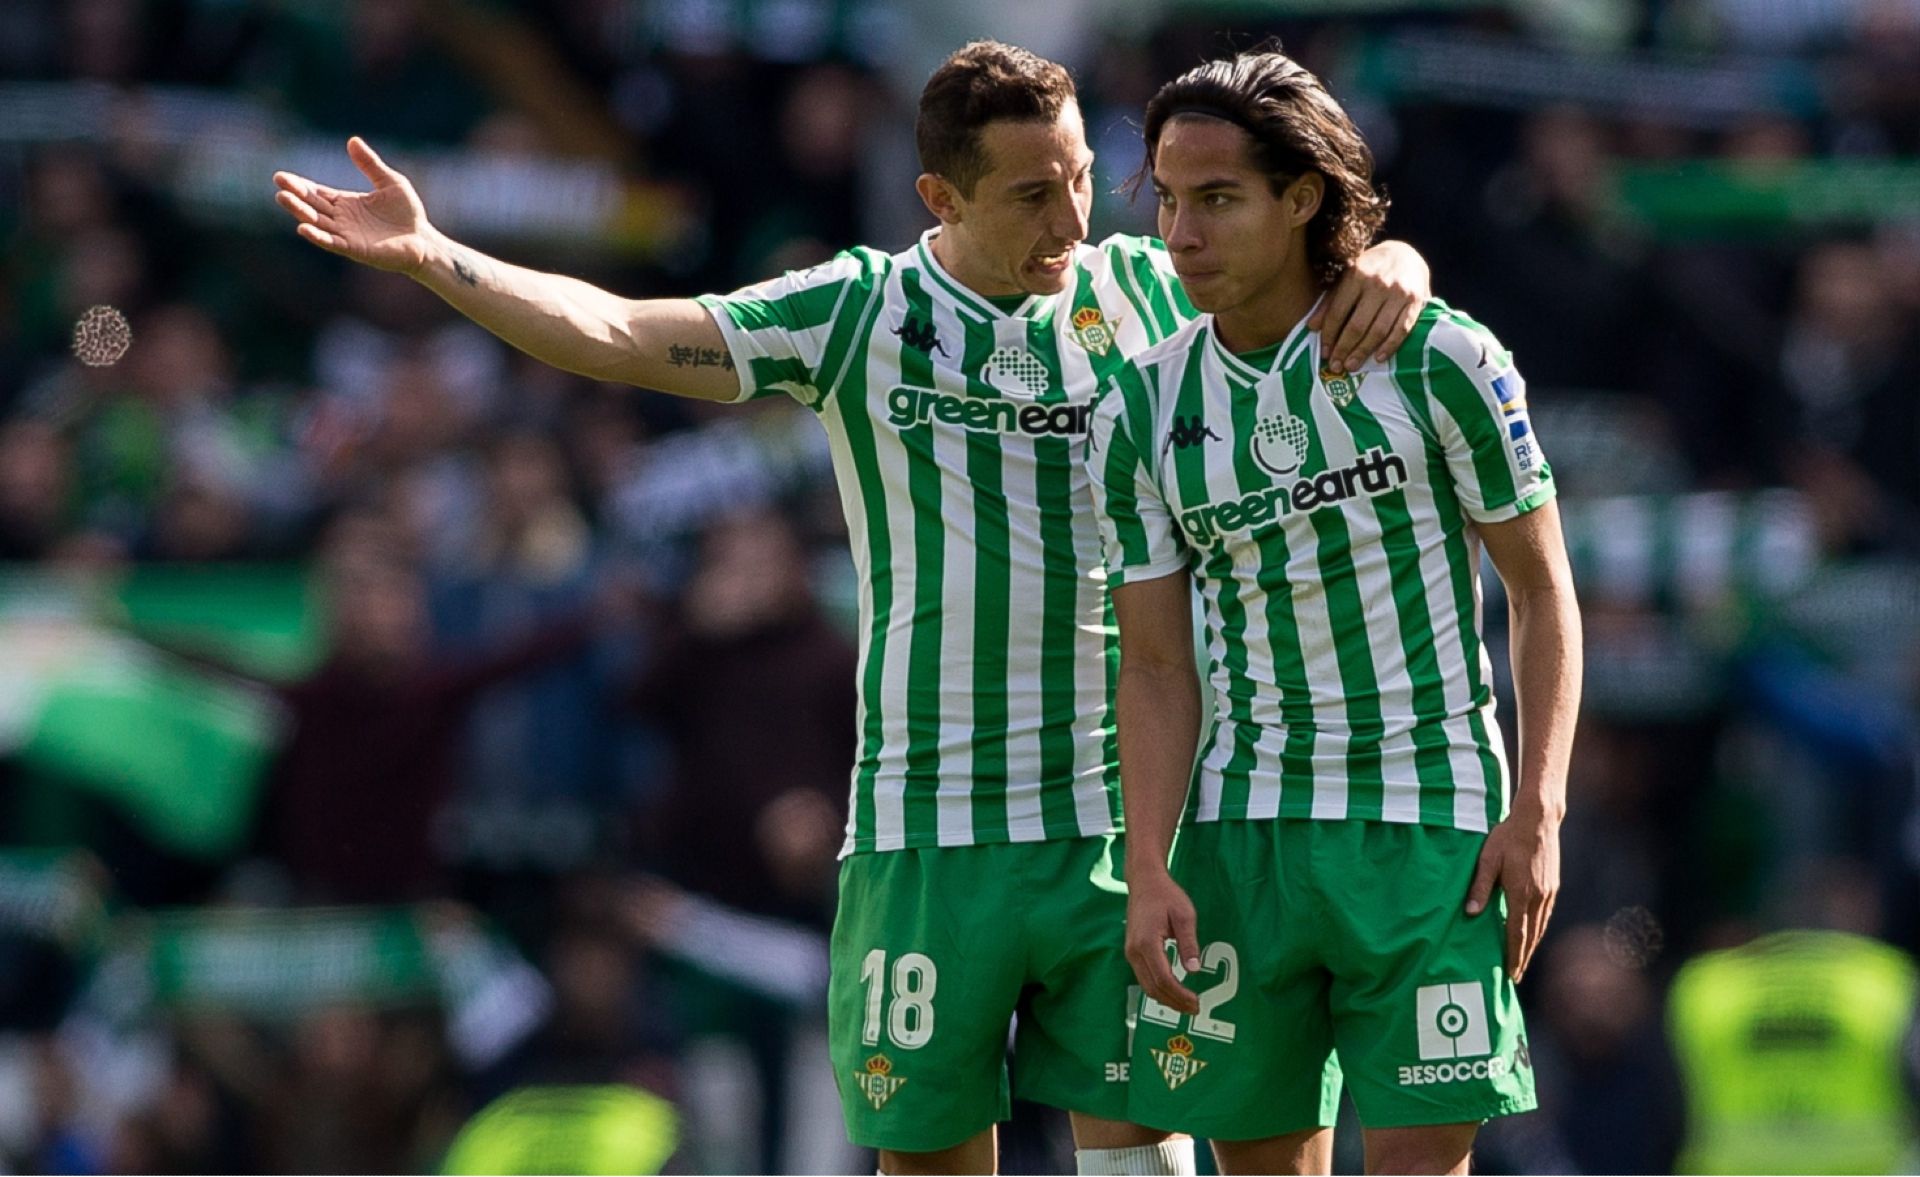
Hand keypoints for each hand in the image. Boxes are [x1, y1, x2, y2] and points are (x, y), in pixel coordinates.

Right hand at [273, 137, 438, 275]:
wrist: (423, 240)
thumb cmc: (407, 212)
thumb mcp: (390, 182)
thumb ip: (370, 164)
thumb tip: (352, 140)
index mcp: (345, 202)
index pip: (316, 192)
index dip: (299, 185)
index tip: (281, 177)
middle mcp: (341, 218)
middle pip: (312, 205)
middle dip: (295, 195)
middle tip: (279, 185)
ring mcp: (346, 234)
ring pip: (317, 222)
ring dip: (300, 212)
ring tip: (285, 199)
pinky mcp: (354, 248)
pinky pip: (332, 242)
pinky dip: (317, 236)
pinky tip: (303, 228)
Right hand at [1125, 868, 1201, 1014]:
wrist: (1145, 882)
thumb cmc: (1166, 896)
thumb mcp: (1184, 915)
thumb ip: (1188, 943)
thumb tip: (1193, 970)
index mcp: (1147, 942)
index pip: (1163, 978)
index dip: (1179, 994)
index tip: (1196, 1002)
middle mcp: (1134, 951)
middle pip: (1153, 987)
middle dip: (1174, 1002)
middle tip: (1194, 1008)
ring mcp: (1130, 952)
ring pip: (1146, 986)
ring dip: (1166, 999)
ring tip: (1186, 1004)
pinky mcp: (1132, 952)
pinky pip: (1144, 977)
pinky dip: (1158, 989)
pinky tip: (1173, 992)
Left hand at [1308, 239, 1430, 374]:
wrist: (1406, 253)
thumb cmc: (1370, 269)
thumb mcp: (1347, 278)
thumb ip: (1330, 301)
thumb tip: (1312, 327)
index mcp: (1356, 275)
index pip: (1338, 312)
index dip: (1330, 335)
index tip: (1325, 353)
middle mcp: (1378, 284)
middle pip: (1358, 325)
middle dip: (1345, 348)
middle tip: (1336, 367)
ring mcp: (1398, 293)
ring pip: (1379, 330)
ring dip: (1364, 351)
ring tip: (1352, 366)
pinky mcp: (1415, 301)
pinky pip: (1402, 329)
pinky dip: (1390, 346)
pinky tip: (1378, 358)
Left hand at [1464, 812, 1560, 983]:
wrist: (1538, 820)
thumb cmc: (1507, 837)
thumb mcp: (1487, 860)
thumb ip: (1479, 888)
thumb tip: (1470, 913)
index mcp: (1520, 893)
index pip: (1517, 934)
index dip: (1514, 956)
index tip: (1511, 974)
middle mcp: (1538, 897)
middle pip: (1532, 936)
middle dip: (1524, 957)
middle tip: (1517, 976)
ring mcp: (1548, 891)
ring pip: (1541, 926)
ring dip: (1532, 945)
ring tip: (1524, 960)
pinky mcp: (1553, 884)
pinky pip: (1546, 914)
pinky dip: (1539, 928)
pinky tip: (1534, 933)